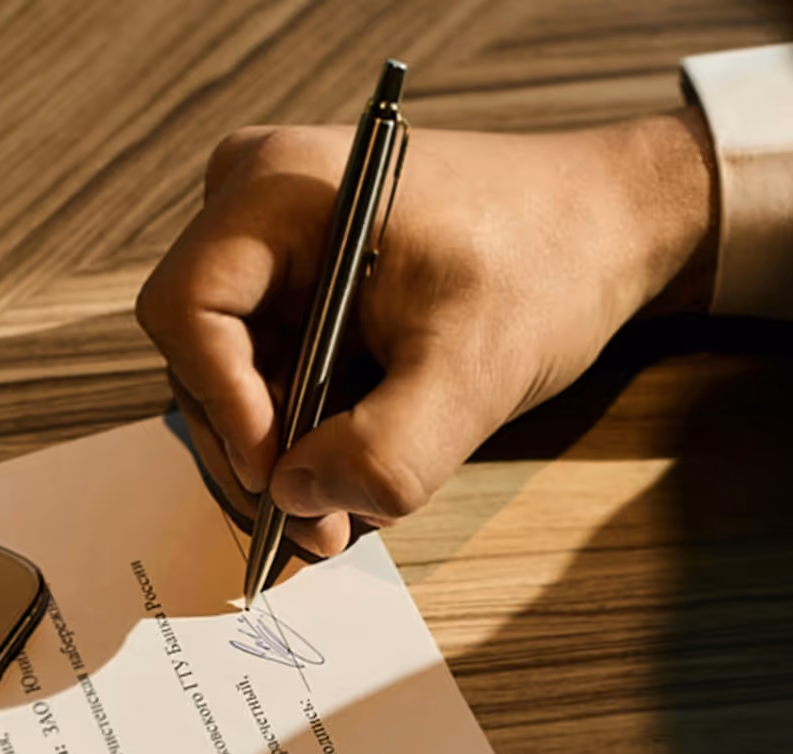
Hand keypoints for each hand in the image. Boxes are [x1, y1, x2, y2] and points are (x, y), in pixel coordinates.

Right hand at [137, 112, 716, 555]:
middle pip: (200, 354)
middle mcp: (256, 201)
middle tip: (320, 525)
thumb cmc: (548, 266)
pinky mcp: (297, 277)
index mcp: (280, 189)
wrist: (605, 226)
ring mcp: (272, 240)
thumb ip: (386, 451)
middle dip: (258, 448)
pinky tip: (359, 460)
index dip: (224, 410)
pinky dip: (306, 428)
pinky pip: (269, 368)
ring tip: (351, 500)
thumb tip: (298, 504)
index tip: (281, 480)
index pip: (187, 314)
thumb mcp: (474, 371)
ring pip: (233, 374)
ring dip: (285, 449)